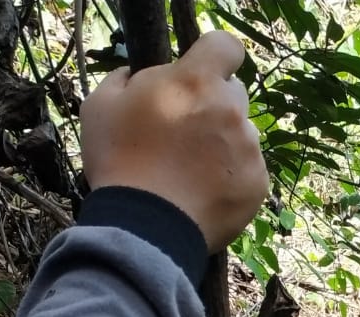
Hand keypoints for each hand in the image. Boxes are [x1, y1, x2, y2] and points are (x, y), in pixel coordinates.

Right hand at [81, 31, 267, 251]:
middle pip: (233, 93)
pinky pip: (249, 169)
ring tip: (190, 170)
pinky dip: (232, 176)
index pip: (225, 46)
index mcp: (195, 81)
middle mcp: (230, 109)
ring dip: (223, 143)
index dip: (216, 56)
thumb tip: (133, 75)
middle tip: (184, 132)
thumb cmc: (119, 163)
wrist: (146, 227)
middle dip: (213, 104)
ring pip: (242, 133)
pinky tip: (203, 191)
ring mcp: (249, 148)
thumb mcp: (100, 107)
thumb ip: (125, 79)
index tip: (204, 71)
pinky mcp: (258, 182)